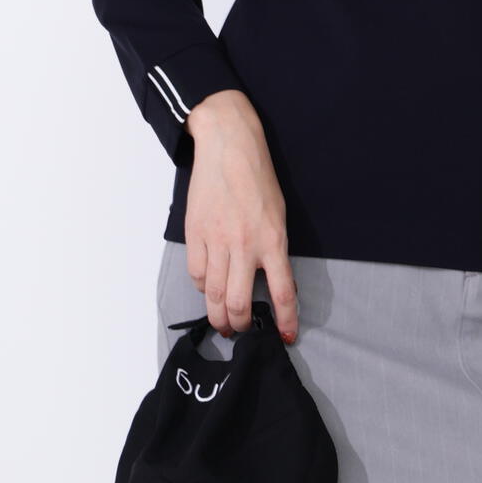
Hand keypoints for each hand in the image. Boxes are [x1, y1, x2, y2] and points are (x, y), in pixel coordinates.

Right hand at [182, 90, 299, 345]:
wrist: (229, 146)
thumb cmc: (258, 177)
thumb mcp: (278, 213)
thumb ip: (272, 248)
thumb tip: (265, 280)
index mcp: (273, 240)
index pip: (282, 292)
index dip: (285, 320)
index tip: (286, 336)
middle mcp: (245, 245)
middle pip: (238, 303)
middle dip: (240, 326)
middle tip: (241, 331)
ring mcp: (217, 241)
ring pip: (214, 295)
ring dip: (218, 315)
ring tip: (222, 323)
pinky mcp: (195, 234)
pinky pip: (197, 274)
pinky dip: (203, 287)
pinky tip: (208, 287)